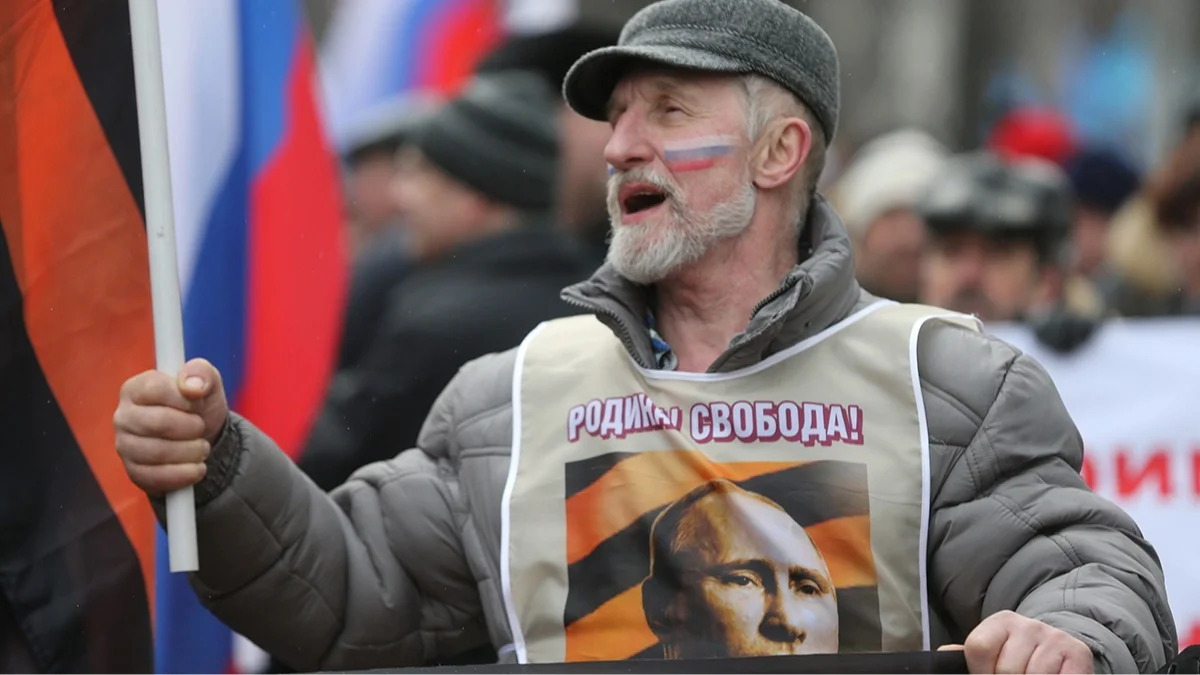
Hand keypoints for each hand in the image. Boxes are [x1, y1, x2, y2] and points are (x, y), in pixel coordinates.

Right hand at [115, 358, 228, 494]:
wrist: (204, 439)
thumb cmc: (198, 406)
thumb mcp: (207, 381)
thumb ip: (201, 372)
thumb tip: (193, 385)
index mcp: (137, 388)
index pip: (155, 389)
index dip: (184, 399)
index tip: (198, 403)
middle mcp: (124, 416)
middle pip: (158, 423)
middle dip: (191, 427)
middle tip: (201, 428)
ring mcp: (125, 445)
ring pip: (158, 452)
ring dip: (190, 452)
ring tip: (202, 447)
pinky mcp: (133, 471)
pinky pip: (156, 477)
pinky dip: (183, 474)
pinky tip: (196, 468)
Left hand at [939, 610, 1093, 673]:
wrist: (1059, 652)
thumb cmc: (1018, 657)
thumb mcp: (993, 651)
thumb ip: (969, 655)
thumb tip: (944, 654)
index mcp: (1001, 622)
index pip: (978, 648)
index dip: (980, 671)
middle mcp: (1029, 625)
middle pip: (1006, 670)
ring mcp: (1055, 638)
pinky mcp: (1079, 654)